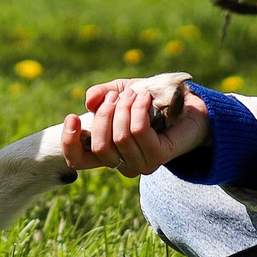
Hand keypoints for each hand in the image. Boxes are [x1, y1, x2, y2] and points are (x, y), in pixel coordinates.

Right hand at [58, 73, 206, 176]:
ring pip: (120, 138)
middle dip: (105, 115)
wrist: (187, 104)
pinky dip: (138, 109)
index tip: (72, 117)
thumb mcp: (120, 92)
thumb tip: (89, 102)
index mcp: (107, 152)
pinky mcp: (159, 156)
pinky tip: (144, 97)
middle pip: (100, 146)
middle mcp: (122, 164)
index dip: (69, 142)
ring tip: (134, 93)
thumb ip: (102, 95)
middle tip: (117, 96)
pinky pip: (139, 132)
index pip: (77, 161)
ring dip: (124, 109)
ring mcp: (142, 164)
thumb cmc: (150, 101)